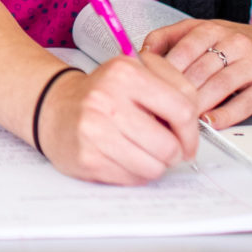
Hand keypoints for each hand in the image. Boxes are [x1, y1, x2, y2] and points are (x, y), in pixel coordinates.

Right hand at [32, 54, 203, 185]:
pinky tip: (124, 157)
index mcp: (125, 72)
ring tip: (144, 151)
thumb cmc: (103, 93)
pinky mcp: (87, 158)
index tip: (188, 139)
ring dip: (156, 165)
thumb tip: (197, 126)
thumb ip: (173, 89)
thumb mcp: (137, 73)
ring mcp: (94, 131)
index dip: (193, 131)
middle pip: (169, 145)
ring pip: (154, 166)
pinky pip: (132, 178)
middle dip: (174, 152)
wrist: (55, 108)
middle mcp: (106, 99)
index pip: (183, 109)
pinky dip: (136, 173)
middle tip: (166, 148)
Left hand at [144, 18, 251, 127]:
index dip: (162, 70)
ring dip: (197, 106)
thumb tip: (139, 55)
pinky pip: (244, 102)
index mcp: (213, 28)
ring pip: (218, 86)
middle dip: (176, 93)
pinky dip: (224, 115)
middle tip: (159, 112)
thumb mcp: (209, 32)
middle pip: (197, 69)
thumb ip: (174, 39)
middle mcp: (234, 42)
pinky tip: (210, 123)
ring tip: (180, 121)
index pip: (181, 47)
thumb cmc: (244, 47)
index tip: (146, 88)